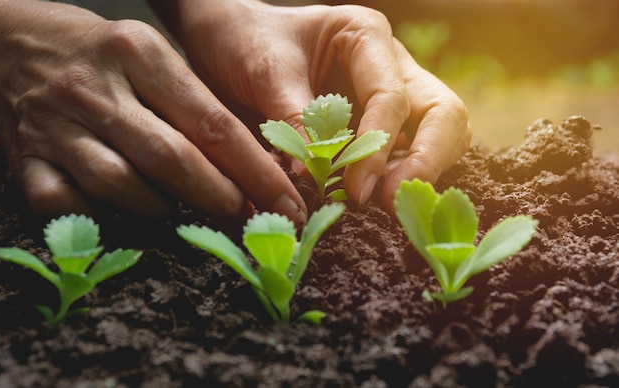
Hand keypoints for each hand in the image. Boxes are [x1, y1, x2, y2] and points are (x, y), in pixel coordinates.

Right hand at [0, 1, 306, 222]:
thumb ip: (193, 102)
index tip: (284, 200)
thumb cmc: (96, 50)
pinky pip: (64, 204)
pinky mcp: (24, 157)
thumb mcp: (149, 52)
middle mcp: (97, 89)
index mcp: (138, 54)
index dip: (254, 170)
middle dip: (218, 196)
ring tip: (180, 210)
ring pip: (121, 185)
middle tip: (243, 215)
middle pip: (172, 158)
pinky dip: (98, 217)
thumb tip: (246, 163)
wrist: (4, 40)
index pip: (212, 122)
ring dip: (161, 208)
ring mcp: (55, 126)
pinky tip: (118, 212)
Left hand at [158, 0, 470, 210]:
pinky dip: (395, 178)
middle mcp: (389, 65)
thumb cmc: (246, 41)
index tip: (355, 189)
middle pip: (443, 114)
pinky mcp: (376, 126)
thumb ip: (296, 120)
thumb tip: (313, 178)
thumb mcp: (266, 72)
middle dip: (426, 160)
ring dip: (417, 174)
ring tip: (383, 208)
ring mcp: (389, 96)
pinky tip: (373, 201)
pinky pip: (404, 154)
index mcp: (367, 36)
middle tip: (390, 203)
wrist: (225, 40)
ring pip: (436, 136)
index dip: (377, 147)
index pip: (392, 96)